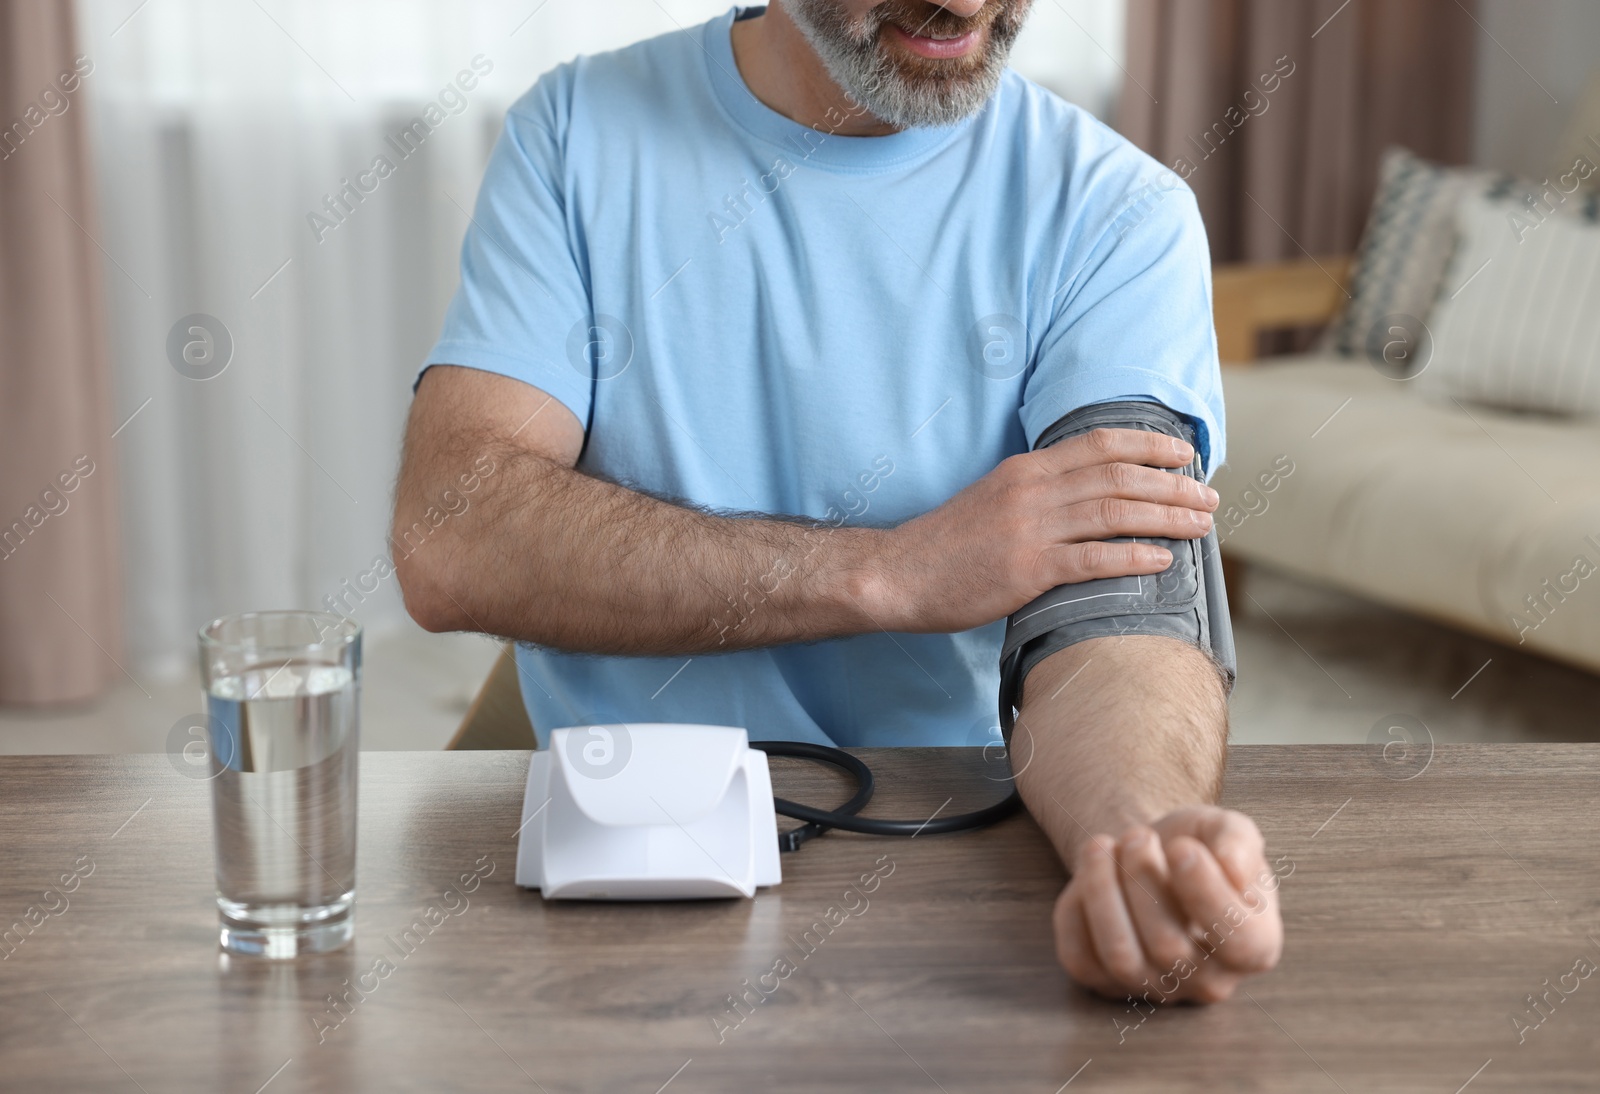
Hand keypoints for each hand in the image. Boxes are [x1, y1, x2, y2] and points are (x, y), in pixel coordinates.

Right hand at [873, 427, 1218, 632]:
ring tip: (1202, 525)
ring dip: (1166, 517)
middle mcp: (1032, 491)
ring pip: (1114, 513)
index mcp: (1025, 471)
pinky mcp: (1025, 570)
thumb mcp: (992, 499)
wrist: (900, 574)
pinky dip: (1132, 557)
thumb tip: (1087, 493)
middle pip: (1119, 477)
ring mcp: (1029, 530)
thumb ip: (1037, 491)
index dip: (1149, 445)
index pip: (1099, 444)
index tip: (1186, 454)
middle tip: (1211, 497)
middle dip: (1173, 485)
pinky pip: (1091, 559)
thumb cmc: (947, 544)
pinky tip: (1162, 560)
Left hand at [1053, 806, 1283, 1003]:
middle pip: (1168, 947)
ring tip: (1103, 845)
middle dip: (1144, 878)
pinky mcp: (1105, 983)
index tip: (1182, 846)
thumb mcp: (1226, 829)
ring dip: (1101, 890)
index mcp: (1256, 945)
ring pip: (1119, 957)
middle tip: (1138, 834)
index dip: (1206, 893)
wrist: (1151, 857)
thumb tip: (1232, 868)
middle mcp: (1208, 981)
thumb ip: (1238, 842)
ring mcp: (1155, 988)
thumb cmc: (1197, 846)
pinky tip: (1088, 874)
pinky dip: (1074, 908)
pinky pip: (1079, 958)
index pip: (1238, 941)